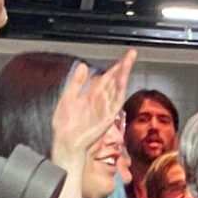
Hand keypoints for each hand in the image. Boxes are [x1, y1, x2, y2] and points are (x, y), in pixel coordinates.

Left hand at [50, 49, 136, 170]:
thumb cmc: (66, 125)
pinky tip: (122, 80)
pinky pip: (116, 100)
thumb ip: (76, 82)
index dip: (114, 66)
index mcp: (92, 95)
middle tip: (131, 54)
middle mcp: (101, 100)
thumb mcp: (68, 97)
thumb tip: (83, 66)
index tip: (123, 57)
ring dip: (123, 75)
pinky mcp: (108, 115)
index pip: (106, 77)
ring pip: (117, 87)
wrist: (67, 142)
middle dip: (123, 66)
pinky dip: (119, 89)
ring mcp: (106, 107)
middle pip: (115, 79)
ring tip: (128, 62)